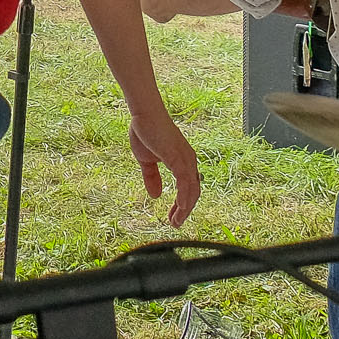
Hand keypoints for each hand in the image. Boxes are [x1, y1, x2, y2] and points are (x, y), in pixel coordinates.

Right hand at [128, 111, 201, 225]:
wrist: (144, 114)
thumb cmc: (146, 131)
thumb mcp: (146, 161)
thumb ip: (152, 178)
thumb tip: (155, 196)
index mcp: (183, 161)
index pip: (188, 187)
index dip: (182, 204)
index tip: (173, 216)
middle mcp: (189, 161)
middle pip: (193, 192)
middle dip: (185, 210)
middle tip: (175, 223)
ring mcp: (187, 160)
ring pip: (192, 191)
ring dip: (185, 209)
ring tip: (176, 221)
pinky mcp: (180, 159)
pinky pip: (186, 184)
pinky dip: (184, 198)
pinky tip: (180, 209)